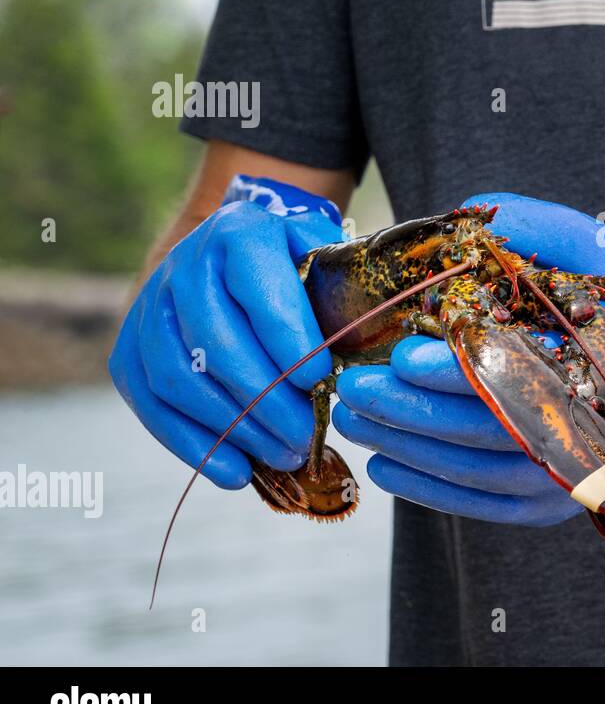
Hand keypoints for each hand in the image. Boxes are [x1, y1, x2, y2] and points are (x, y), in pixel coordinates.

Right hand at [109, 202, 344, 487]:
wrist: (227, 257)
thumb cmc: (292, 266)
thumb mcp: (322, 256)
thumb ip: (344, 283)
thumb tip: (377, 328)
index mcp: (240, 232)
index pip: (260, 289)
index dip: (289, 338)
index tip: (320, 379)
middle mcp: (185, 265)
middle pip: (217, 342)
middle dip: (266, 399)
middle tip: (306, 436)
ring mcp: (148, 308)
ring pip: (181, 378)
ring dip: (234, 427)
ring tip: (283, 455)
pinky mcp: (128, 351)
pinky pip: (152, 405)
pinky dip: (194, 445)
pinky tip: (237, 471)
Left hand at [333, 193, 604, 523]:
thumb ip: (544, 228)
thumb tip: (464, 215)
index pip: (532, 374)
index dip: (463, 370)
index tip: (406, 354)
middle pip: (495, 433)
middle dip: (415, 411)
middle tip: (357, 384)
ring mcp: (584, 477)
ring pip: (483, 475)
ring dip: (412, 448)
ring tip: (358, 415)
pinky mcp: (563, 502)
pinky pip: (489, 507)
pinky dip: (433, 491)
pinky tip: (388, 464)